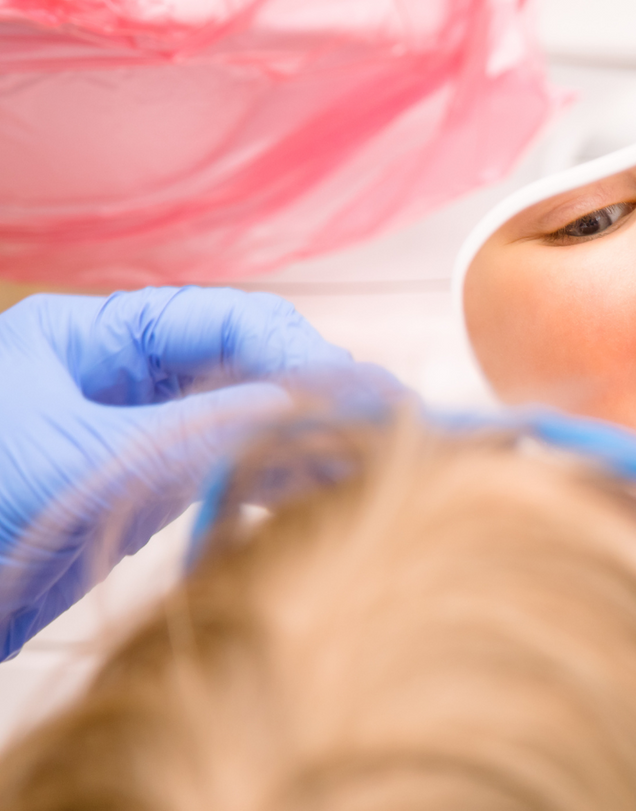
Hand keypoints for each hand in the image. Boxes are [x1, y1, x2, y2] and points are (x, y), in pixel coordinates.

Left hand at [0, 288, 360, 654]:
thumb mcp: (83, 455)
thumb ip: (190, 429)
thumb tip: (293, 403)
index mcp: (89, 338)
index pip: (218, 318)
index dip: (290, 347)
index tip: (348, 389)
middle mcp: (117, 376)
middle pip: (237, 362)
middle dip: (306, 389)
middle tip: (378, 421)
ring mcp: (130, 435)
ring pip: (236, 419)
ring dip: (296, 436)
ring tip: (360, 458)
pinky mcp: (137, 493)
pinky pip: (219, 471)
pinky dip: (267, 478)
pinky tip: (311, 490)